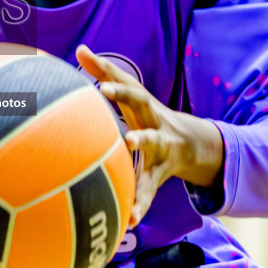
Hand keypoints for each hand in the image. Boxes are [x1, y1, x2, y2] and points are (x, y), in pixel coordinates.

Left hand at [76, 46, 223, 222]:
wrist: (188, 143)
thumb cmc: (146, 114)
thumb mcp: (131, 94)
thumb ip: (105, 72)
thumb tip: (80, 47)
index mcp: (143, 106)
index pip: (130, 91)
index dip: (116, 87)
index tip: (98, 85)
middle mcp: (154, 124)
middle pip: (144, 113)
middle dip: (131, 114)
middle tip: (120, 122)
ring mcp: (159, 151)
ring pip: (150, 152)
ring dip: (140, 153)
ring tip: (128, 153)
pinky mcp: (158, 176)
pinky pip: (148, 191)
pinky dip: (139, 204)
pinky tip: (129, 219)